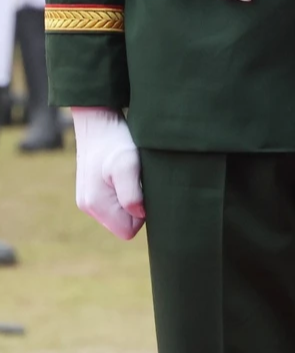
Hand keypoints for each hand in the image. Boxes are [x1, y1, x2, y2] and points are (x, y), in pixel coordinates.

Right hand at [73, 107, 144, 239]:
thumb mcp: (128, 164)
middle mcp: (89, 207)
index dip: (143, 215)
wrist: (98, 120)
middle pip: (124, 223)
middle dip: (138, 208)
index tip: (147, 191)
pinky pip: (115, 202)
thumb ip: (131, 193)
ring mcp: (89, 199)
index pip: (128, 231)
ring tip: (135, 174)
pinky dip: (126, 191)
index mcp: (96, 205)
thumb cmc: (115, 141)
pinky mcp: (92, 190)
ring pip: (120, 213)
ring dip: (133, 198)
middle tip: (144, 180)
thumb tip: (140, 215)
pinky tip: (128, 173)